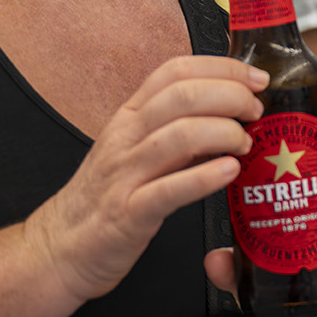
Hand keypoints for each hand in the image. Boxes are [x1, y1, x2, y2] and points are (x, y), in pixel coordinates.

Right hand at [24, 56, 265, 301]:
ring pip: (179, 136)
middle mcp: (125, 138)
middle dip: (230, 96)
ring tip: (245, 144)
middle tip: (255, 112)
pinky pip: (169, 191)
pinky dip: (205, 178)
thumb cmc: (108, 196)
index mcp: (130, 116)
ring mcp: (124, 175)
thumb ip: (179, 129)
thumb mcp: (139, 150)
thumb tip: (232, 113)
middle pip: (182, 96)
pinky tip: (230, 172)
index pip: (175, 71)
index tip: (256, 77)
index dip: (222, 67)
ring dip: (224, 133)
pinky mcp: (128, 214)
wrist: (60, 248)